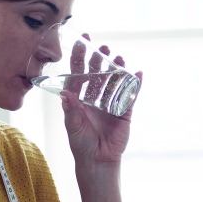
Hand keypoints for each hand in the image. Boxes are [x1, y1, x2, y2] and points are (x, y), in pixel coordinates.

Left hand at [60, 35, 141, 162]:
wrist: (97, 160)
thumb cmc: (81, 143)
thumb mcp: (73, 125)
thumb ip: (71, 109)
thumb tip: (65, 93)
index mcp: (80, 97)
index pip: (78, 72)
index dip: (80, 57)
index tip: (83, 41)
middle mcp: (95, 97)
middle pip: (98, 73)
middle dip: (100, 60)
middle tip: (103, 48)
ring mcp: (110, 102)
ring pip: (114, 81)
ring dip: (117, 69)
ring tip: (119, 58)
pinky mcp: (124, 111)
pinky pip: (130, 95)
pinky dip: (134, 84)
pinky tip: (137, 73)